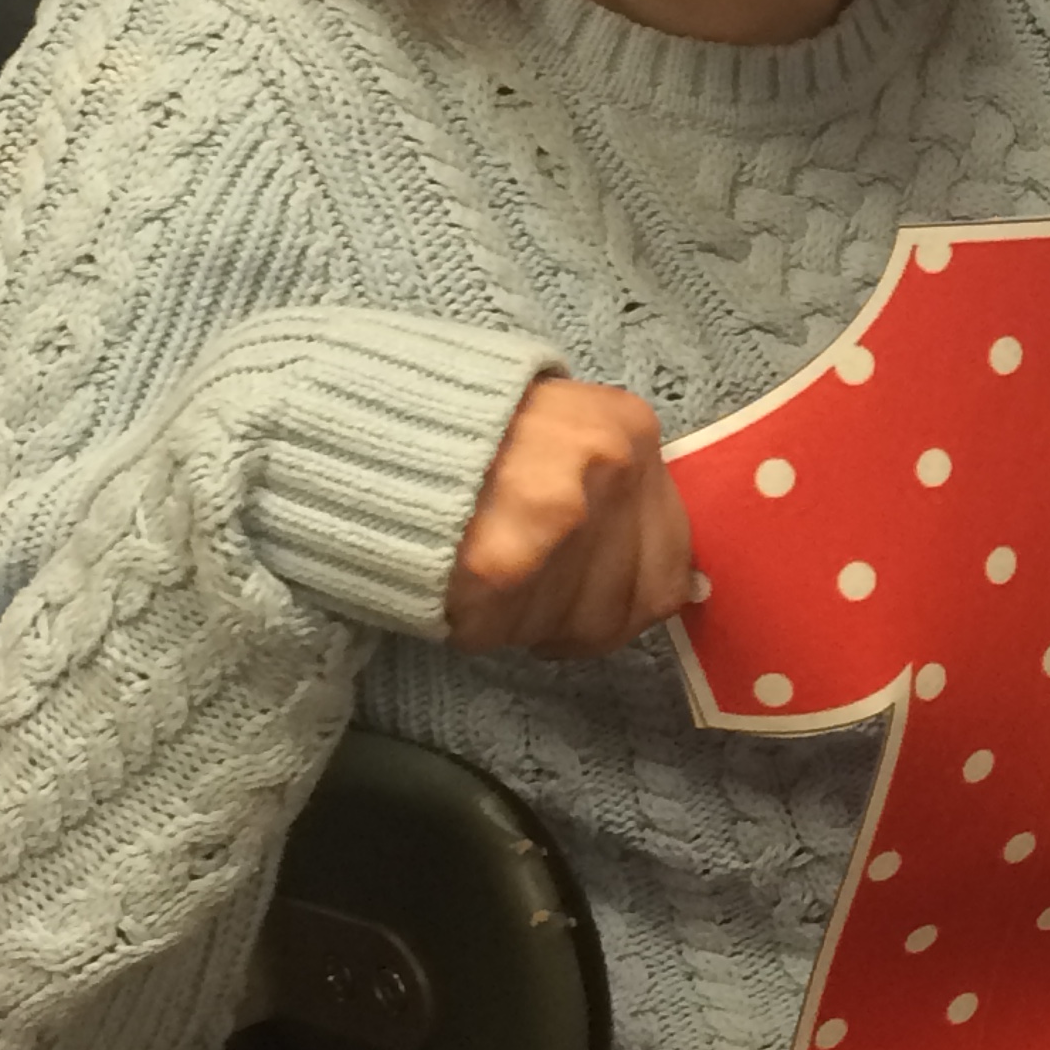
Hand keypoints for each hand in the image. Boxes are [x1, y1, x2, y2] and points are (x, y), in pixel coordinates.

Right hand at [444, 378, 696, 657]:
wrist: (363, 414)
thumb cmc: (469, 425)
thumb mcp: (567, 424)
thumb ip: (622, 489)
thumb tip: (685, 586)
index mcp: (629, 430)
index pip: (670, 564)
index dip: (628, 592)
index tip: (594, 590)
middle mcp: (606, 474)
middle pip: (620, 609)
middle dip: (573, 614)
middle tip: (526, 584)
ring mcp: (555, 524)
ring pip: (568, 629)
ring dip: (527, 619)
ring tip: (487, 568)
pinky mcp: (498, 572)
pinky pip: (509, 635)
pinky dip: (480, 624)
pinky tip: (458, 578)